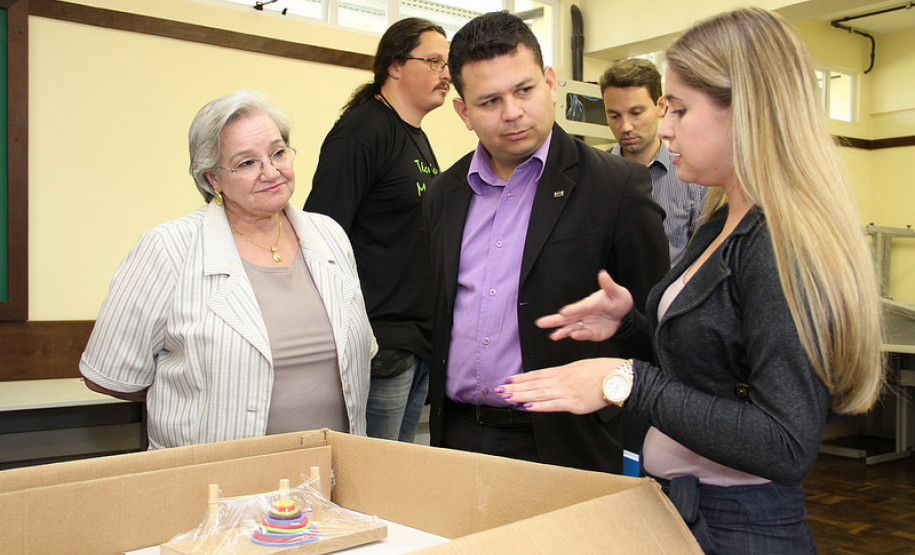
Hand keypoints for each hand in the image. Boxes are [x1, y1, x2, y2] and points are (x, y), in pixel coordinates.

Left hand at [495, 358, 625, 413]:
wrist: (616, 377)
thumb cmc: (601, 372)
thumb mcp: (578, 367)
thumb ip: (564, 375)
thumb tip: (552, 380)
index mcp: (562, 371)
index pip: (536, 375)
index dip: (521, 378)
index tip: (508, 380)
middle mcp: (560, 381)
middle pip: (533, 384)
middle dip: (515, 388)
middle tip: (499, 390)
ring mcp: (565, 392)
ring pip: (538, 394)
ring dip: (521, 396)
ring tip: (507, 397)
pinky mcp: (573, 403)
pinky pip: (552, 405)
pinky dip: (539, 406)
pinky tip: (527, 406)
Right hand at [535, 270, 633, 341]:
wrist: (625, 315)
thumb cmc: (619, 300)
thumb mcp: (618, 292)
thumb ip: (609, 285)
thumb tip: (603, 273)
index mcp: (590, 302)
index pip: (580, 307)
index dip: (573, 310)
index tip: (564, 312)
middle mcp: (584, 313)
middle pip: (567, 318)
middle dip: (554, 320)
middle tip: (540, 322)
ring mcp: (586, 323)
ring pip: (570, 328)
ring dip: (561, 331)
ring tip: (552, 336)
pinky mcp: (590, 333)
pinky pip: (583, 335)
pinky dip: (578, 336)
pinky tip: (571, 335)